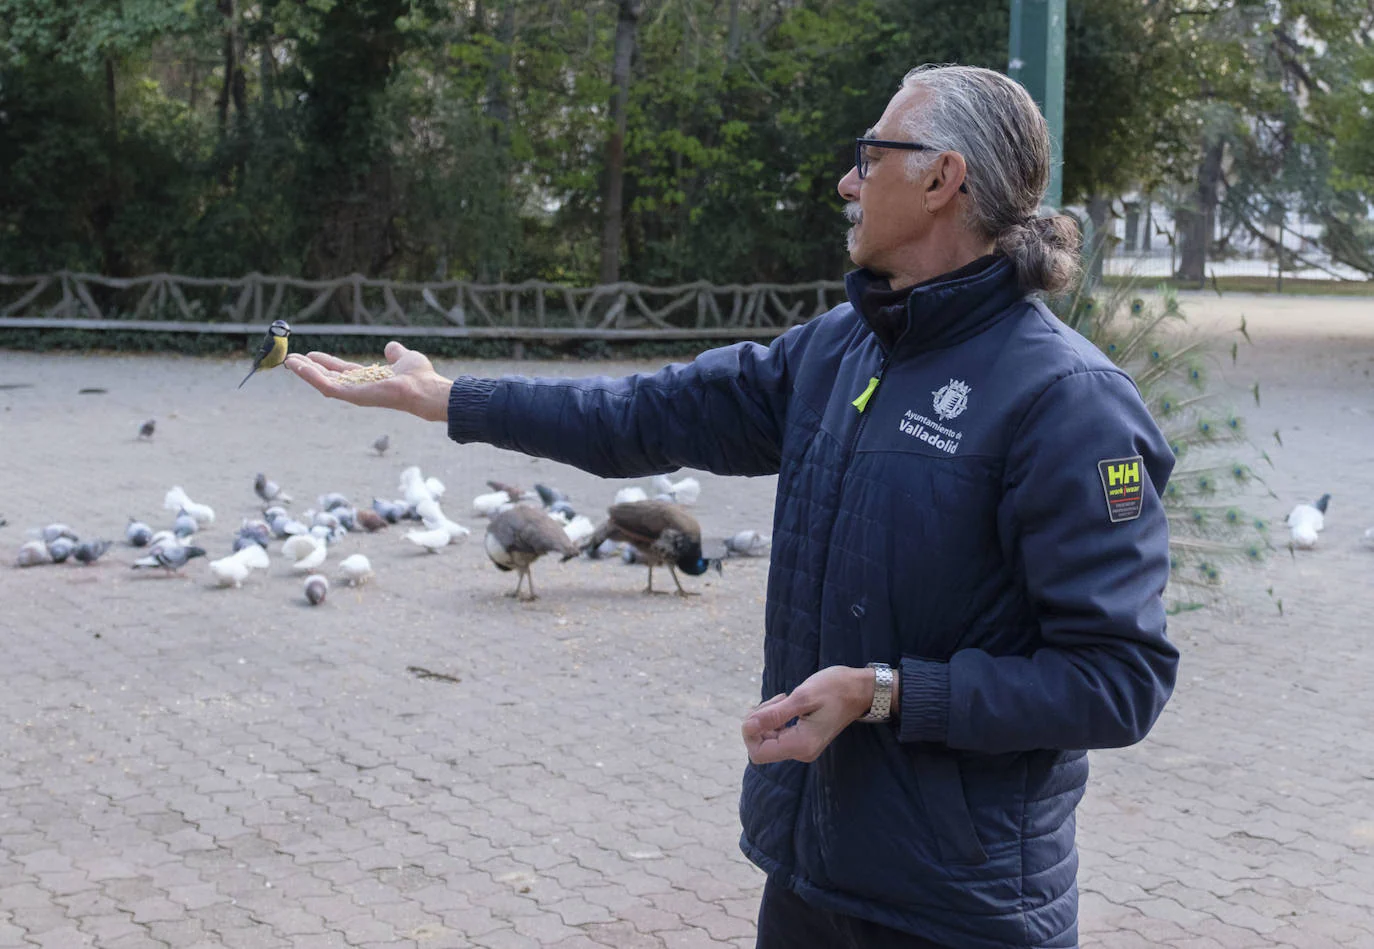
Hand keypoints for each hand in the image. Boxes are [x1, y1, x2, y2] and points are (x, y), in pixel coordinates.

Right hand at [285, 341, 452, 421]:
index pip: (341, 371)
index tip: (310, 354)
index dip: (326, 363)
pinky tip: (298, 366)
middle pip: (328, 377)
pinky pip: (326, 386)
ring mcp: (354, 393)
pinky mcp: (352, 396)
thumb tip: (392, 347)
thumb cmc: (419, 377)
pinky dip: (310, 376)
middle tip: (290, 357)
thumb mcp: (404, 358)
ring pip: (323, 382)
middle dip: (309, 368)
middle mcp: (359, 387)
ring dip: (305, 372)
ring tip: (289, 361)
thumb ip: (396, 354)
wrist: (425, 388)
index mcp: (368, 379)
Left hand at [741, 666, 874, 764]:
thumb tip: (748, 726)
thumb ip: (774, 714)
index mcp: (801, 745)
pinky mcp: (803, 740)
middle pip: (760, 747)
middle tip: (777, 700)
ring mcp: (802, 747)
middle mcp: (801, 752)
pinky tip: (786, 704)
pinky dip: (774, 719)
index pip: (758, 753)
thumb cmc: (835, 689)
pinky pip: (777, 734)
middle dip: (759, 722)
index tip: (761, 710)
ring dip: (766, 718)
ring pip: (767, 739)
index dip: (750, 732)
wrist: (860, 690)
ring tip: (784, 698)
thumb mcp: (802, 697)